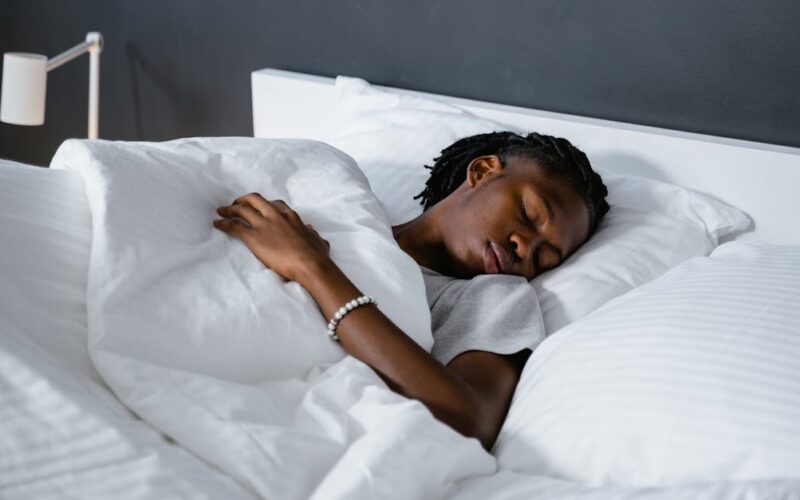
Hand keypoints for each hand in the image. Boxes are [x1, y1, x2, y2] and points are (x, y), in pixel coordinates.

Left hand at [213, 193, 330, 282]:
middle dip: (243, 200)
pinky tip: (218, 224)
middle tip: (236, 204)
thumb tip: (311, 229)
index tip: (259, 207)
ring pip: (241, 209)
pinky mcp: (253, 236)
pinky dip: (224, 223)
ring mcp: (263, 224)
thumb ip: (313, 233)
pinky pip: (234, 226)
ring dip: (229, 209)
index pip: (274, 204)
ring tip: (222, 211)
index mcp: (291, 215)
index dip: (264, 205)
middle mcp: (275, 215)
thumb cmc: (316, 255)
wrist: (309, 264)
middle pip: (254, 199)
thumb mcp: (318, 240)